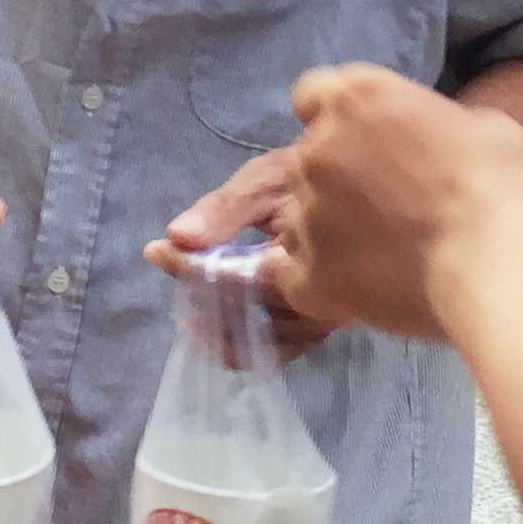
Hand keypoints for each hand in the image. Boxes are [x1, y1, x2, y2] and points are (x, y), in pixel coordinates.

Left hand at [146, 147, 335, 357]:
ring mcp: (327, 315)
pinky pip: (284, 348)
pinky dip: (250, 347)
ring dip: (223, 330)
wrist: (366, 186)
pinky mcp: (326, 321)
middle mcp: (324, 296)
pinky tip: (221, 335)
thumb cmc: (318, 175)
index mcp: (312, 257)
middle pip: (252, 315)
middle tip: (173, 281)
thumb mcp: (271, 177)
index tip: (157, 250)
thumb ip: (226, 208)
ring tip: (189, 313)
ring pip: (266, 340)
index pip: (239, 277)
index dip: (192, 267)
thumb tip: (176, 236)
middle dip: (205, 300)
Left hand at [280, 65, 522, 338]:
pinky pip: (293, 275)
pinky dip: (318, 280)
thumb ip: (432, 124)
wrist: (500, 263)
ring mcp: (306, 216)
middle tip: (383, 205)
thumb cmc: (503, 185)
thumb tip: (430, 142)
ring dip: (325, 230)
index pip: (312, 94)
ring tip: (376, 254)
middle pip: (305, 160)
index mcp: (356, 98)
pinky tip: (357, 287)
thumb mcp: (481, 124)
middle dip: (335, 178)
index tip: (361, 140)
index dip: (334, 118)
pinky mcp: (308, 277)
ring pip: (296, 218)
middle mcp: (317, 151)